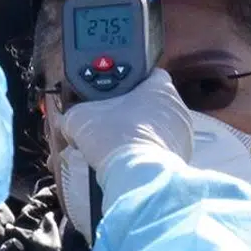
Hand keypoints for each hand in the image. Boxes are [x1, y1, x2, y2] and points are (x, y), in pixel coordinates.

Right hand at [56, 70, 195, 175]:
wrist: (135, 176)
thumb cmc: (115, 138)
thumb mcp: (80, 118)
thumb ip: (73, 113)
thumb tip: (66, 122)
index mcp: (159, 86)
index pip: (146, 74)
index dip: (127, 84)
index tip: (112, 96)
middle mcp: (177, 106)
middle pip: (150, 103)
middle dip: (130, 114)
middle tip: (108, 125)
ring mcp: (184, 134)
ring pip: (156, 128)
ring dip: (139, 135)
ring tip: (116, 146)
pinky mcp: (181, 158)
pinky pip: (161, 151)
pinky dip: (146, 154)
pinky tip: (128, 160)